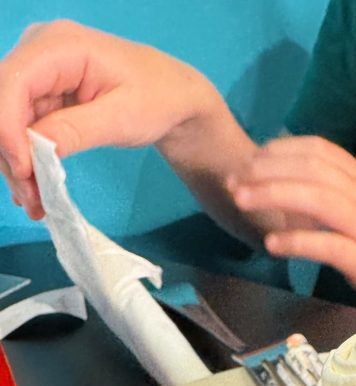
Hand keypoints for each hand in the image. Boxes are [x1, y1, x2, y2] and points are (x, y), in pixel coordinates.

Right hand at [0, 19, 216, 218]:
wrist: (172, 95)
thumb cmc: (157, 98)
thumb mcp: (123, 117)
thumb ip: (78, 129)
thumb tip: (37, 148)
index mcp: (60, 46)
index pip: (14, 83)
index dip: (8, 128)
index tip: (24, 170)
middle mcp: (39, 52)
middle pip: (3, 105)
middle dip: (12, 154)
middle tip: (32, 199)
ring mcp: (38, 74)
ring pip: (8, 122)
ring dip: (17, 165)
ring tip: (37, 204)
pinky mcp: (42, 95)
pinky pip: (22, 129)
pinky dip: (27, 161)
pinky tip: (36, 190)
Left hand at [227, 135, 355, 299]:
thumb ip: (334, 195)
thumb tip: (289, 188)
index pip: (319, 150)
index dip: (280, 150)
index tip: (251, 159)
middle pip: (312, 169)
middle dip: (267, 170)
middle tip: (234, 180)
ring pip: (317, 199)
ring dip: (274, 196)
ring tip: (243, 201)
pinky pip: (328, 245)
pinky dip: (297, 243)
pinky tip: (272, 245)